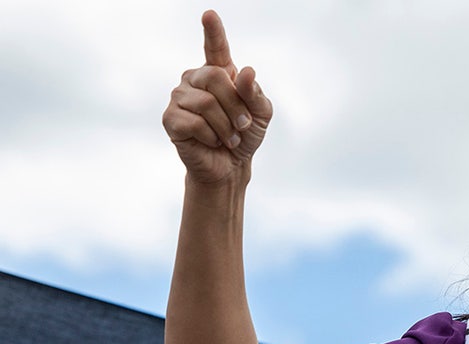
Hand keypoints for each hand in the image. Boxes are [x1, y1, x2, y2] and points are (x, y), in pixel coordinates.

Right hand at [162, 10, 272, 182]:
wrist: (231, 166)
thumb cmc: (245, 135)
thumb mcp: (261, 114)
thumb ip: (256, 93)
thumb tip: (246, 72)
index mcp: (219, 73)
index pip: (216, 48)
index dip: (213, 31)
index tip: (209, 14)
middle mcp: (195, 79)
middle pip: (216, 77)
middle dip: (236, 106)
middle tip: (243, 126)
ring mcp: (179, 97)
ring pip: (206, 103)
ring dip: (226, 126)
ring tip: (230, 138)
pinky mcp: (170, 118)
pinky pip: (194, 121)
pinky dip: (211, 136)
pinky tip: (211, 141)